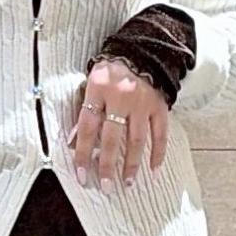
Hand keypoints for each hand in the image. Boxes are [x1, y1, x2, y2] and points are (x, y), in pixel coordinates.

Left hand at [66, 57, 168, 192]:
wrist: (142, 47)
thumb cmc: (111, 68)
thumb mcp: (91, 83)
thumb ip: (85, 111)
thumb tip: (74, 143)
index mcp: (98, 90)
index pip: (87, 128)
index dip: (83, 153)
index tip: (82, 175)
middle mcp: (120, 98)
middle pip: (112, 139)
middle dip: (108, 166)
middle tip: (107, 187)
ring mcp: (142, 103)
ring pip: (137, 139)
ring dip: (132, 164)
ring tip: (129, 182)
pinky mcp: (159, 105)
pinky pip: (160, 133)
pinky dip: (158, 152)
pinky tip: (153, 168)